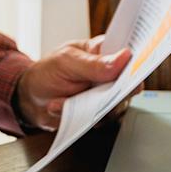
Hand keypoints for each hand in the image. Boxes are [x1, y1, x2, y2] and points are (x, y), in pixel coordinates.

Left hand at [14, 35, 131, 130]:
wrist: (30, 99)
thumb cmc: (47, 72)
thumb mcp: (65, 62)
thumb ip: (94, 64)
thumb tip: (124, 58)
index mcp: (105, 51)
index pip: (131, 52)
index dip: (140, 59)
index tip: (135, 68)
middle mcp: (110, 74)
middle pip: (131, 83)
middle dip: (115, 91)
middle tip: (95, 93)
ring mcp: (106, 95)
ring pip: (118, 105)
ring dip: (90, 107)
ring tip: (61, 101)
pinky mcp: (99, 113)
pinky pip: (101, 120)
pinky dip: (80, 117)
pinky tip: (58, 107)